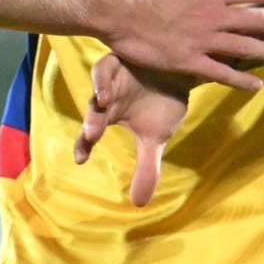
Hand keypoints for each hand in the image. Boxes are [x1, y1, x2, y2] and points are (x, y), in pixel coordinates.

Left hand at [73, 57, 189, 206]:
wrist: (183, 72)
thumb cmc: (163, 104)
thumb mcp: (156, 139)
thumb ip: (147, 168)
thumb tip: (140, 204)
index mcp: (111, 116)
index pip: (90, 133)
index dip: (83, 145)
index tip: (80, 159)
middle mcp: (107, 98)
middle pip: (92, 112)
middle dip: (91, 124)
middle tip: (91, 136)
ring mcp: (112, 77)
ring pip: (97, 88)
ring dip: (97, 96)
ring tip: (102, 106)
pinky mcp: (120, 59)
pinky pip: (105, 67)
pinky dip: (104, 78)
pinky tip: (108, 90)